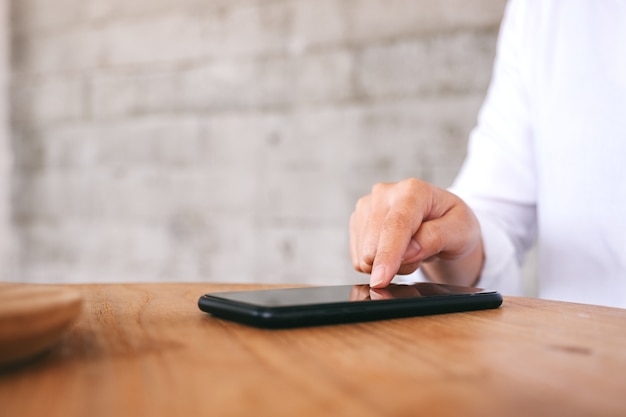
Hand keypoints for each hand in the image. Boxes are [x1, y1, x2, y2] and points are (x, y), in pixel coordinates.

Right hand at [349, 178, 483, 287]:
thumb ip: (435, 238)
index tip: (381, 279)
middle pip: (373, 244)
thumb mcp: (460, 232)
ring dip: (388, 263)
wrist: (442, 222)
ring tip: (409, 251)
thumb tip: (408, 253)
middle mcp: (384, 193)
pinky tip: (393, 251)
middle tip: (420, 254)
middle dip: (396, 263)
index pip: (395, 225)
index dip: (387, 254)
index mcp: (413, 190)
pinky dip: (377, 263)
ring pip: (364, 254)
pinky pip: (358, 257)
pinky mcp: (357, 220)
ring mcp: (367, 206)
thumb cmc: (454, 224)